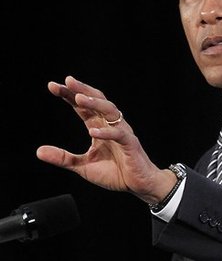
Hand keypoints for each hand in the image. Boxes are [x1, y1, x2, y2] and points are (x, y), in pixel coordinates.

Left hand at [36, 76, 174, 203]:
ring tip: (79, 98)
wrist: (137, 184)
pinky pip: (119, 134)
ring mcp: (122, 132)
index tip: (53, 86)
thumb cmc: (115, 172)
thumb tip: (38, 151)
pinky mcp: (130, 144)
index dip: (69, 96)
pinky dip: (106, 132)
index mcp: (99, 127)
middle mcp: (110, 125)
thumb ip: (63, 158)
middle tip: (67, 81)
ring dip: (95, 103)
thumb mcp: (83, 166)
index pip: (82, 107)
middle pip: (97, 100)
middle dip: (82, 90)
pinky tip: (93, 131)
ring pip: (109, 111)